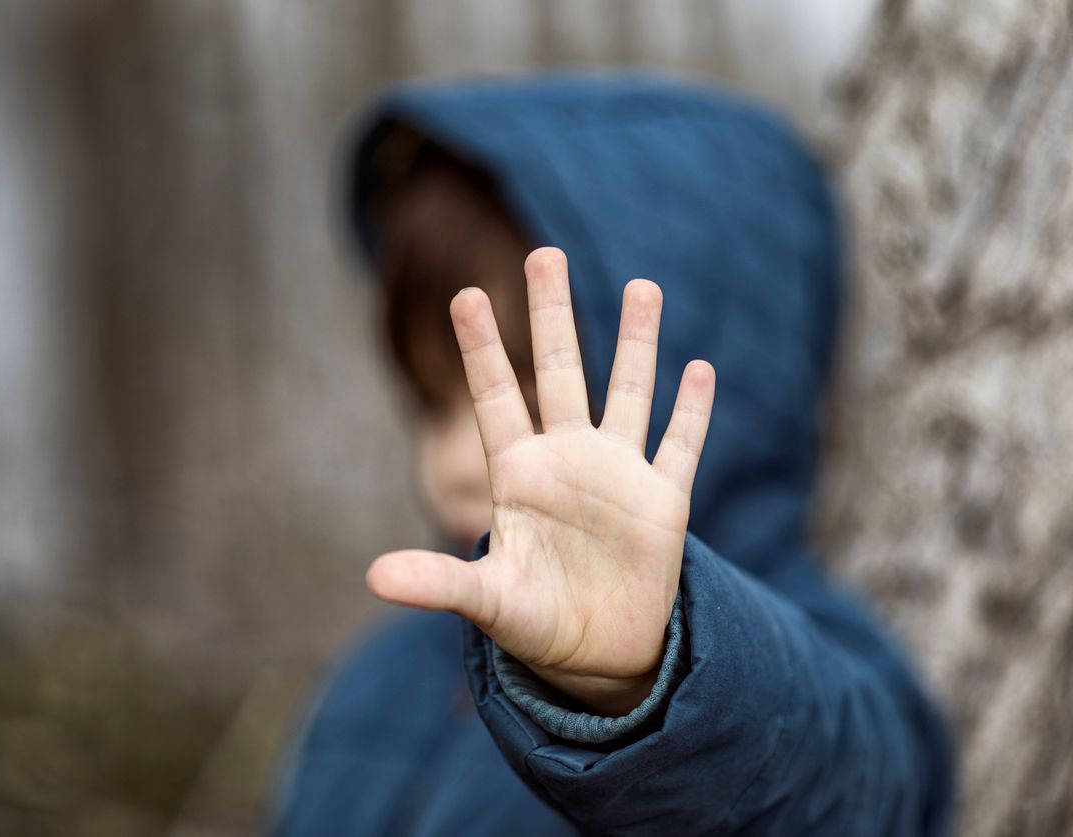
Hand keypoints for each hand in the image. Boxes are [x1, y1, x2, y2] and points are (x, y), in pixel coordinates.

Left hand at [367, 247, 714, 714]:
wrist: (597, 653)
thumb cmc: (534, 622)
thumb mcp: (487, 602)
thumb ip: (439, 581)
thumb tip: (373, 578)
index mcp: (517, 475)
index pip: (496, 398)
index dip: (482, 349)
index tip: (466, 296)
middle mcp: (566, 460)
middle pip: (559, 372)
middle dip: (552, 315)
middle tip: (544, 254)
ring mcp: (617, 475)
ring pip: (628, 393)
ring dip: (636, 343)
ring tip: (643, 286)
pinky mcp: (662, 502)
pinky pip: (679, 446)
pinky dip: (691, 411)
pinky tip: (699, 368)